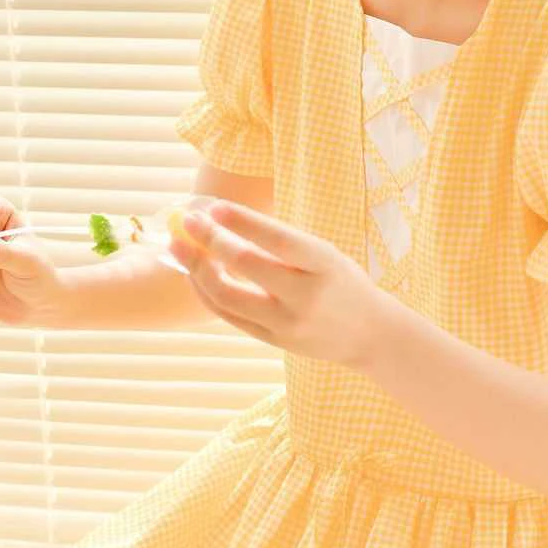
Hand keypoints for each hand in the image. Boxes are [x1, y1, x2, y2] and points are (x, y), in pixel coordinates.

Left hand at [168, 200, 384, 369]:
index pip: (279, 241)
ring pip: (229, 297)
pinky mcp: (274, 341)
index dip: (245, 222)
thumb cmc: (341, 281)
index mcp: (324, 265)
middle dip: (211, 241)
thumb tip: (222, 222)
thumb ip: (281, 244)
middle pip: (248, 266)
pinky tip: (193, 273)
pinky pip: (229, 316)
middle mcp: (306, 296)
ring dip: (197, 269)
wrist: (369, 334)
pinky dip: (206, 293)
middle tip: (187, 220)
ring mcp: (288, 323)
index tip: (214, 206)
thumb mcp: (324, 255)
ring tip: (178, 246)